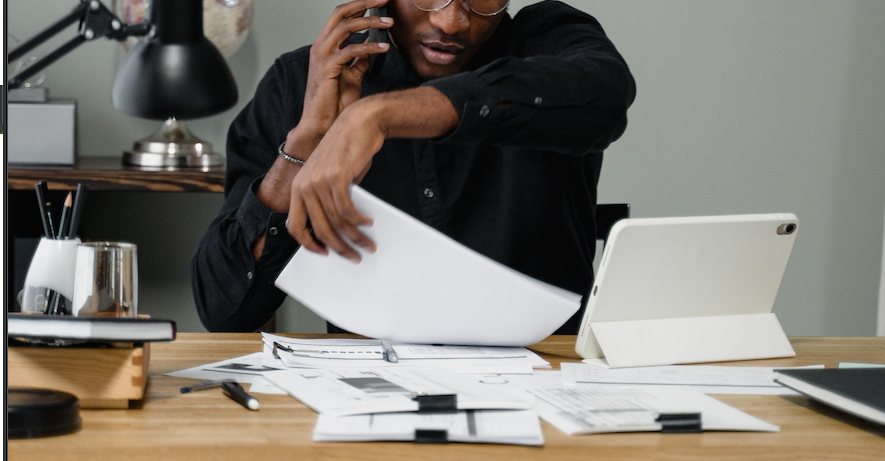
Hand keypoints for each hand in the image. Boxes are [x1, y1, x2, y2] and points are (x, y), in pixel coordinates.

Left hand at [286, 100, 382, 261]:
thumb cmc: (347, 151)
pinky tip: (368, 223)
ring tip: (368, 244)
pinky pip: (347, 210)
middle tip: (354, 257)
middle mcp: (304, 185)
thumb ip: (328, 200)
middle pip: (319, 228)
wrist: (359, 123)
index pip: (294, 226)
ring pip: (336, 222)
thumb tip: (339, 229)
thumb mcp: (330, 177)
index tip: (324, 253)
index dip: (308, 244)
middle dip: (339, 247)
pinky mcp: (335, 177)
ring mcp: (318, 181)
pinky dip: (359, 221)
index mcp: (298, 187)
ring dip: (355, 237)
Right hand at [300, 0, 391, 137]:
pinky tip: (384, 48)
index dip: (359, 5)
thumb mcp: (352, 76)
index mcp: (325, 45)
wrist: (322, 124)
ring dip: (370, 22)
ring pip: (346, 27)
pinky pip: (351, 51)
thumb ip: (359, 60)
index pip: (341, 16)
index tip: (379, 0)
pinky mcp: (327, 68)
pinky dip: (369, 47)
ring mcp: (321, 56)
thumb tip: (371, 46)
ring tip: (390, 22)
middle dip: (364, 3)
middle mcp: (320, 46)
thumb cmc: (335, 102)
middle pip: (341, 13)